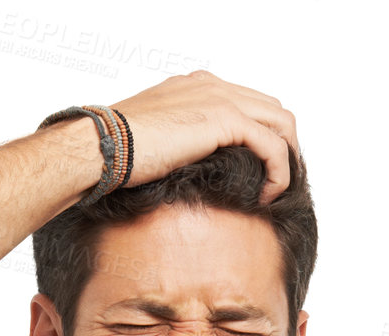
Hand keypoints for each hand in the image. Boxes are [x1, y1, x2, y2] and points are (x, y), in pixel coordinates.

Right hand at [113, 69, 298, 204]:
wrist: (102, 146)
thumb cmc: (116, 154)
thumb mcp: (157, 145)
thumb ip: (181, 147)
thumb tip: (190, 175)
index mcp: (197, 87)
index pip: (249, 104)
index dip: (263, 138)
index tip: (260, 174)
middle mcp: (212, 86)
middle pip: (272, 110)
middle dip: (282, 147)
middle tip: (274, 185)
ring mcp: (220, 98)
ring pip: (280, 123)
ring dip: (286, 159)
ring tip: (275, 192)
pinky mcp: (224, 119)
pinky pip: (272, 144)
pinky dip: (278, 171)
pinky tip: (268, 196)